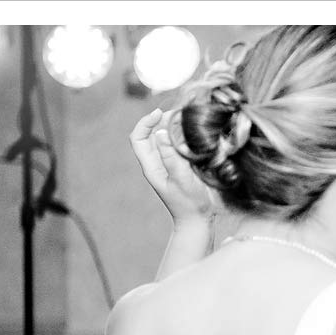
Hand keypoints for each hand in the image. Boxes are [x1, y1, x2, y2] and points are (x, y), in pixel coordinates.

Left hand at [129, 108, 217, 224]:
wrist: (198, 220)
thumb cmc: (190, 204)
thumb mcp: (181, 180)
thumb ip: (171, 157)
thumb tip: (160, 132)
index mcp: (151, 167)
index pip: (137, 138)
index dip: (145, 122)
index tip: (160, 113)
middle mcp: (157, 163)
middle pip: (150, 134)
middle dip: (161, 120)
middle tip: (179, 114)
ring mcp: (167, 164)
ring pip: (163, 138)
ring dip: (172, 127)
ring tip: (187, 120)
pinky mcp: (179, 166)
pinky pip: (175, 146)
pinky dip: (182, 136)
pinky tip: (193, 134)